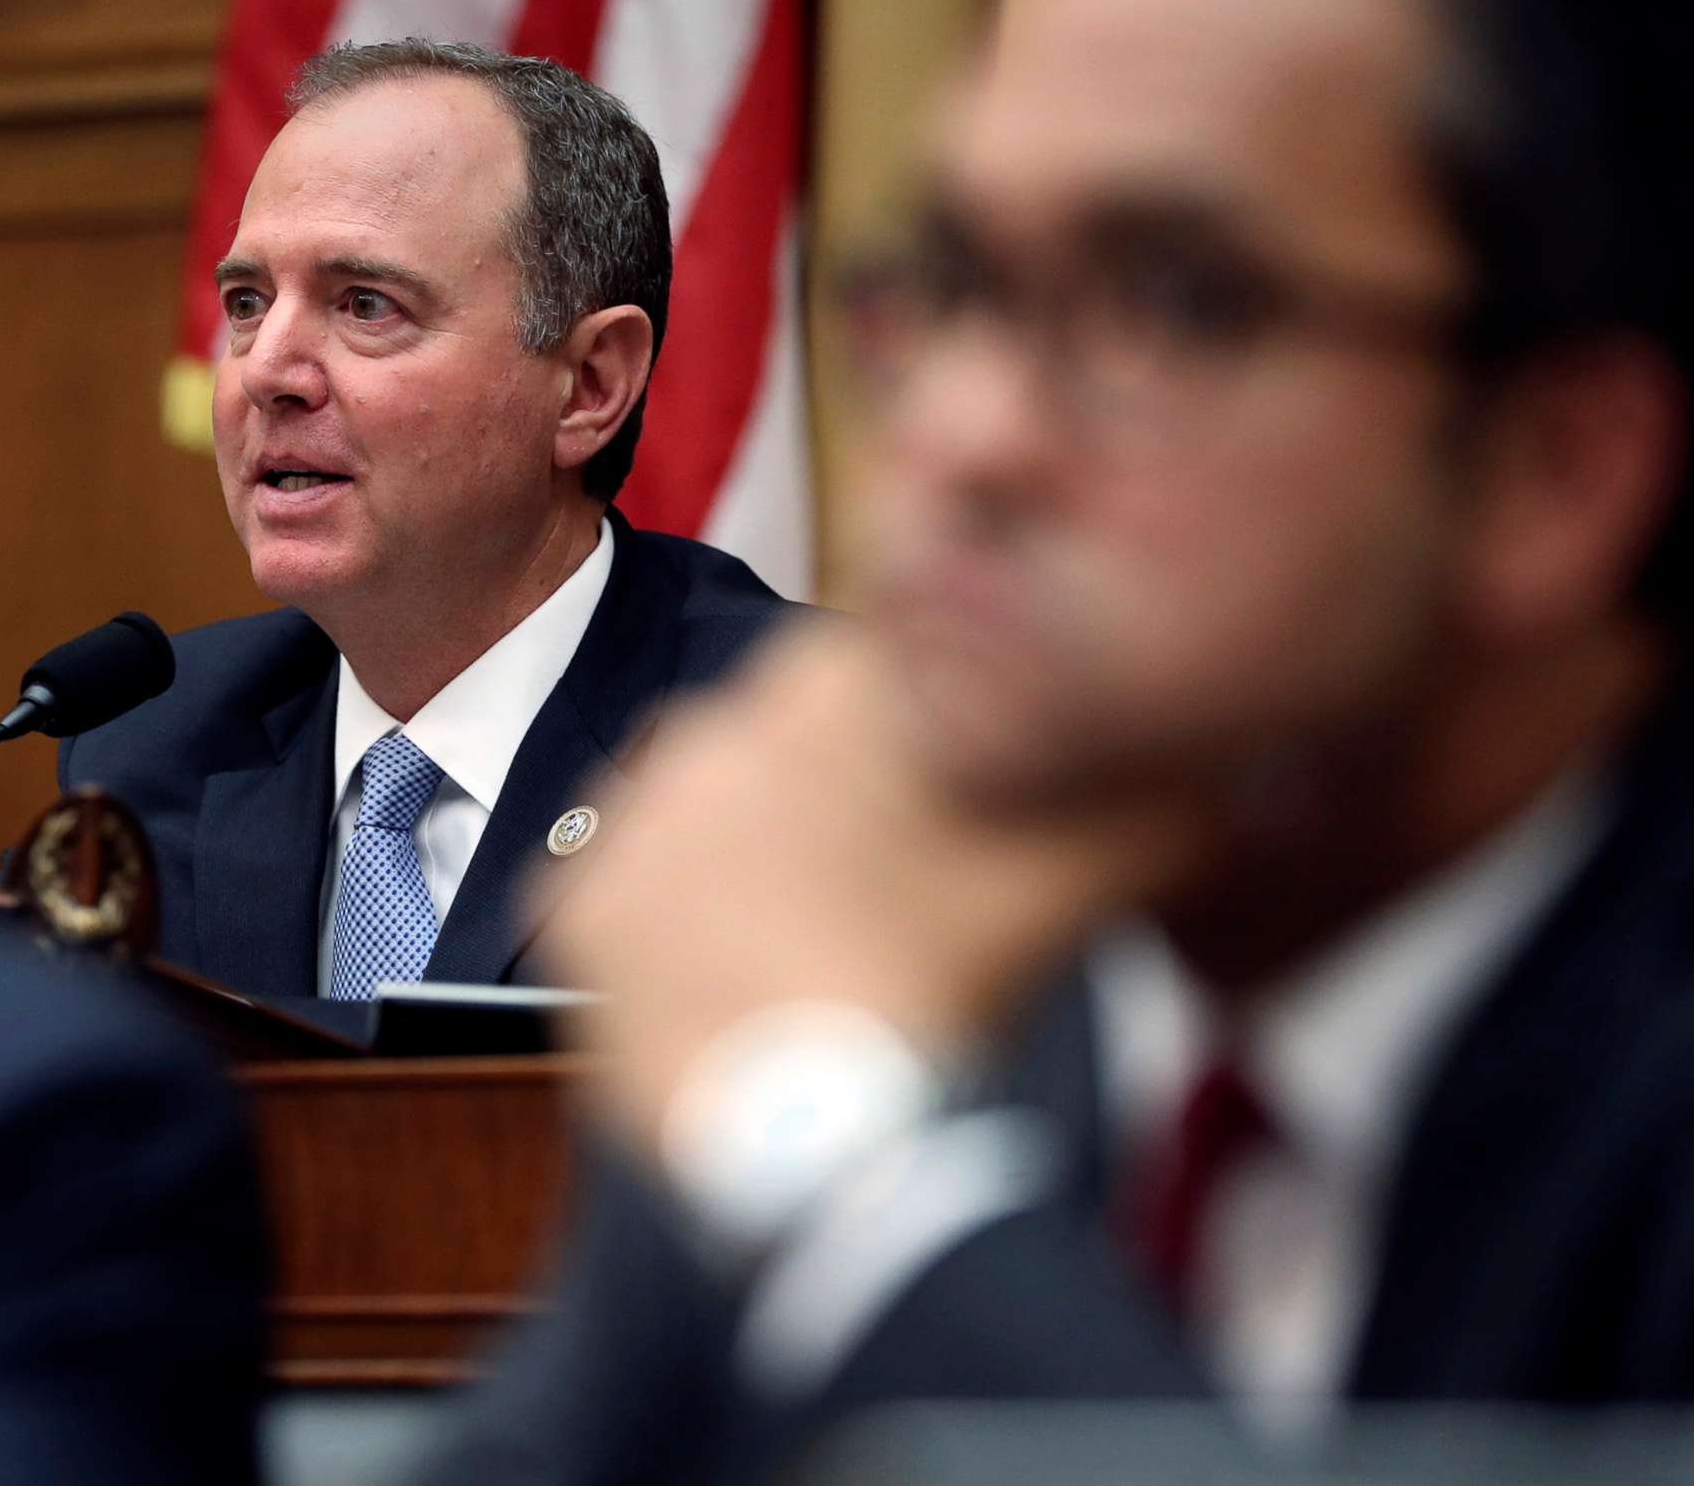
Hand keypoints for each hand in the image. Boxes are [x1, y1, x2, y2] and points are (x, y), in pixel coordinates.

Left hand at [536, 619, 1210, 1157]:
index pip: (878, 680)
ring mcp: (633, 811)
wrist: (816, 1125)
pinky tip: (732, 979)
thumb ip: (1162, 791)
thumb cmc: (956, 979)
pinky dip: (668, 932)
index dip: (918, 748)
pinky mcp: (578, 900)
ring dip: (747, 863)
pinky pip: (619, 894)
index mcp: (829, 684)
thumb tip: (1227, 760)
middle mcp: (714, 723)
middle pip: (783, 748)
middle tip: (887, 894)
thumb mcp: (1096, 871)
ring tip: (810, 947)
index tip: (942, 816)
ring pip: (700, 816)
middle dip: (831, 803)